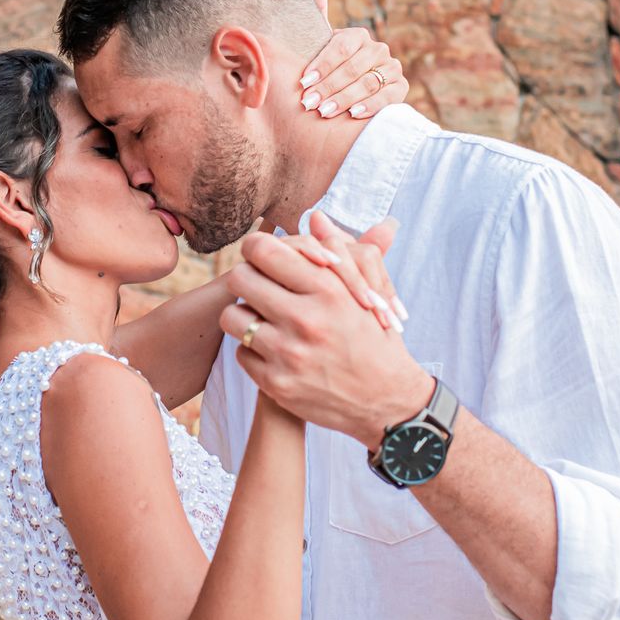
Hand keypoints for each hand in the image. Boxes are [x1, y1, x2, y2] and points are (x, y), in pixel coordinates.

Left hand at [220, 211, 432, 447]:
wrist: (388, 402)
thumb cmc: (376, 339)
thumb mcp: (367, 293)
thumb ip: (339, 251)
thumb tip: (316, 216)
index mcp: (329, 291)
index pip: (264, 251)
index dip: (256, 249)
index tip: (263, 258)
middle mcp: (306, 320)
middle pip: (240, 278)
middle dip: (246, 279)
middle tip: (259, 287)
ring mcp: (288, 355)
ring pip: (232, 317)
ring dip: (244, 315)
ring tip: (263, 317)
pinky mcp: (276, 385)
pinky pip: (240, 353)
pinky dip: (252, 349)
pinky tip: (272, 349)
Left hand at [298, 26, 406, 119]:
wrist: (348, 92)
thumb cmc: (328, 68)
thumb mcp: (320, 44)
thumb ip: (317, 12)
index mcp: (357, 36)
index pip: (341, 48)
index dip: (322, 65)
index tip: (304, 82)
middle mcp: (377, 49)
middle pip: (353, 68)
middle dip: (329, 87)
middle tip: (310, 103)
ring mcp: (392, 67)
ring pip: (368, 83)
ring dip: (345, 98)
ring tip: (325, 111)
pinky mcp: (401, 87)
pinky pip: (388, 96)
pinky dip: (371, 106)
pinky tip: (353, 114)